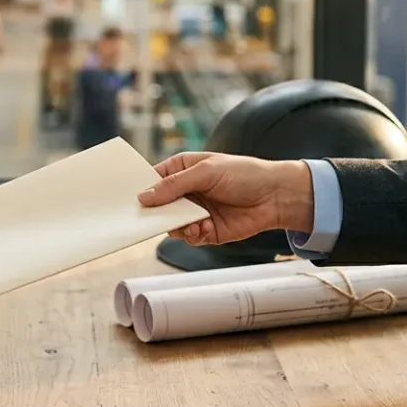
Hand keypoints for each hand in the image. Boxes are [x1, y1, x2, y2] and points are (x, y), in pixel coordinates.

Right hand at [137, 152, 311, 244]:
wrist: (276, 197)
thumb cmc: (245, 174)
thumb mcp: (206, 172)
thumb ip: (174, 185)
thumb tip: (144, 197)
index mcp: (183, 170)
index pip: (153, 179)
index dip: (141, 189)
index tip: (130, 200)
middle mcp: (186, 192)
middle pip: (159, 205)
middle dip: (156, 213)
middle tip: (152, 218)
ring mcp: (195, 212)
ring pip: (171, 224)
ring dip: (176, 226)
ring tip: (189, 224)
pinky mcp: (206, 230)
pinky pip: (188, 237)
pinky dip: (192, 235)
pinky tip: (202, 229)